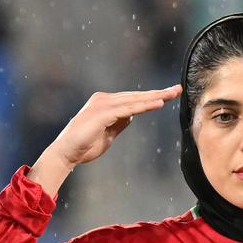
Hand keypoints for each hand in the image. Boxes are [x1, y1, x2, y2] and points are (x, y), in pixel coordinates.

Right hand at [27, 85, 182, 194]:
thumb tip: (131, 116)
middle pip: (136, 96)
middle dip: (158, 93)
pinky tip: (158, 104)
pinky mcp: (103, 113)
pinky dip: (144, 106)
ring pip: (134, 100)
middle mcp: (103, 100)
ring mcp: (102, 104)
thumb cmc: (83, 146)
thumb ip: (119, 123)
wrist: (66, 153)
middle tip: (177, 89)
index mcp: (104, 104)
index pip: (132, 99)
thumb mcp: (108, 134)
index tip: (168, 95)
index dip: (151, 97)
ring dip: (154, 97)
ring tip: (172, 94)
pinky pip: (128, 108)